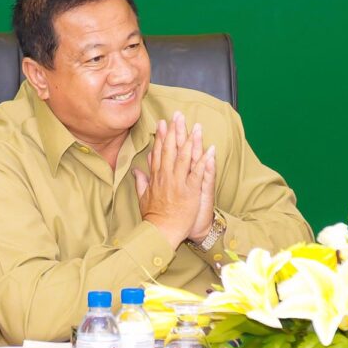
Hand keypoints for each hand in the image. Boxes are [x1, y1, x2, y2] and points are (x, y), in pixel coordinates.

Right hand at [132, 114, 212, 249]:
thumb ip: (140, 181)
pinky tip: (210, 150)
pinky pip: (198, 172)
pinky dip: (205, 161)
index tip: (163, 122)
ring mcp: (178, 182)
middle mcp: (166, 176)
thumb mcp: (142, 197)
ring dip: (190, 140)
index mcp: (156, 177)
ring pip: (184, 157)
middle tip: (178, 115)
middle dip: (175, 131)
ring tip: (195, 126)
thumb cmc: (152, 217)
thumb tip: (136, 170)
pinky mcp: (190, 191)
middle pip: (170, 149)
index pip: (158, 152)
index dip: (161, 136)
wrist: (160, 232)